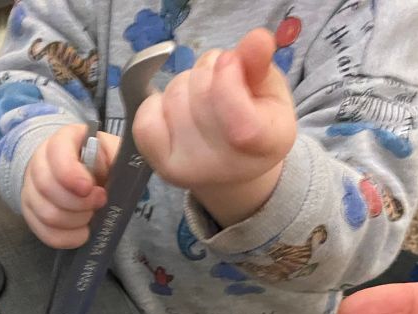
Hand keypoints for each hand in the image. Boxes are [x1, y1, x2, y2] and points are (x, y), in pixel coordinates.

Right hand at [22, 124, 118, 247]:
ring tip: (91, 215)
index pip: (56, 153)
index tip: (89, 189)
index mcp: (61, 141)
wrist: (83, 178)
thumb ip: (117, 154)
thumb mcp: (113, 152)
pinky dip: (68, 238)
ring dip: (75, 221)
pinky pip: (45, 233)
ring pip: (47, 214)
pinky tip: (82, 231)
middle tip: (99, 203)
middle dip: (79, 203)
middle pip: (47, 187)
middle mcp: (39, 162)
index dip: (71, 174)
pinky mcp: (31, 214)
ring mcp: (31, 189)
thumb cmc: (100, 164)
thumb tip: (123, 161)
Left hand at [133, 29, 296, 227]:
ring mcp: (187, 168)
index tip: (230, 60)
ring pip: (175, 94)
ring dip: (187, 84)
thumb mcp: (270, 91)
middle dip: (209, 71)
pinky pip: (146, 114)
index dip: (227, 80)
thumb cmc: (257, 123)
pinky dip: (158, 102)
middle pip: (201, 90)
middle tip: (222, 84)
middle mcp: (225, 164)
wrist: (232, 169)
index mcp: (266, 143)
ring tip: (203, 101)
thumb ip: (260, 64)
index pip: (240, 122)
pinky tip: (177, 112)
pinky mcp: (160, 165)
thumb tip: (254, 39)